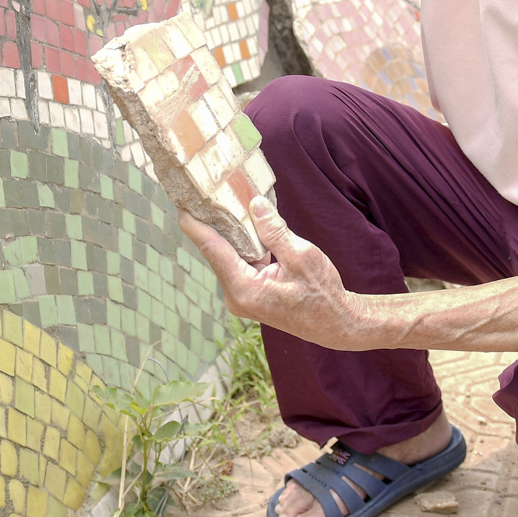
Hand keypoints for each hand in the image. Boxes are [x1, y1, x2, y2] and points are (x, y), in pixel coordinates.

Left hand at [176, 198, 372, 351]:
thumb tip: (254, 205)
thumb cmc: (322, 294)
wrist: (336, 324)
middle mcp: (236, 296)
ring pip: (230, 256)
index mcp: (245, 289)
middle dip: (215, 223)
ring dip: (232, 232)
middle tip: (208, 192)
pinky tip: (247, 223)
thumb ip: (275, 231)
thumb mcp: (302, 256)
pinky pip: (240, 263)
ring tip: (227, 202)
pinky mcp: (249, 294)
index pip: (213, 250)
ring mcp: (241, 297)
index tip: (181, 205)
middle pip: (218, 251)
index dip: (196, 226)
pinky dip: (244, 244)